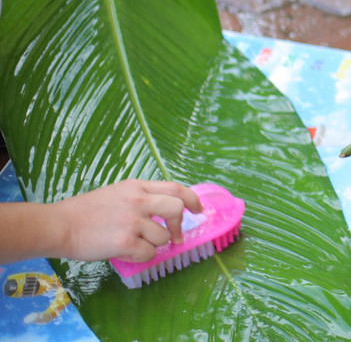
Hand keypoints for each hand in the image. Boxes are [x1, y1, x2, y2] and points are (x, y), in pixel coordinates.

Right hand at [52, 180, 202, 261]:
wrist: (60, 225)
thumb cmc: (85, 211)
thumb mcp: (117, 193)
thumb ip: (141, 197)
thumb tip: (165, 211)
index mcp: (137, 187)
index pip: (176, 188)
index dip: (192, 199)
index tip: (198, 210)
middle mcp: (138, 201)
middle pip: (177, 209)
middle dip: (180, 225)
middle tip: (176, 236)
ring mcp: (133, 221)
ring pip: (163, 236)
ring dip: (155, 245)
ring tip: (136, 245)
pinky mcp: (125, 242)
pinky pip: (149, 253)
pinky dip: (142, 257)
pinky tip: (128, 253)